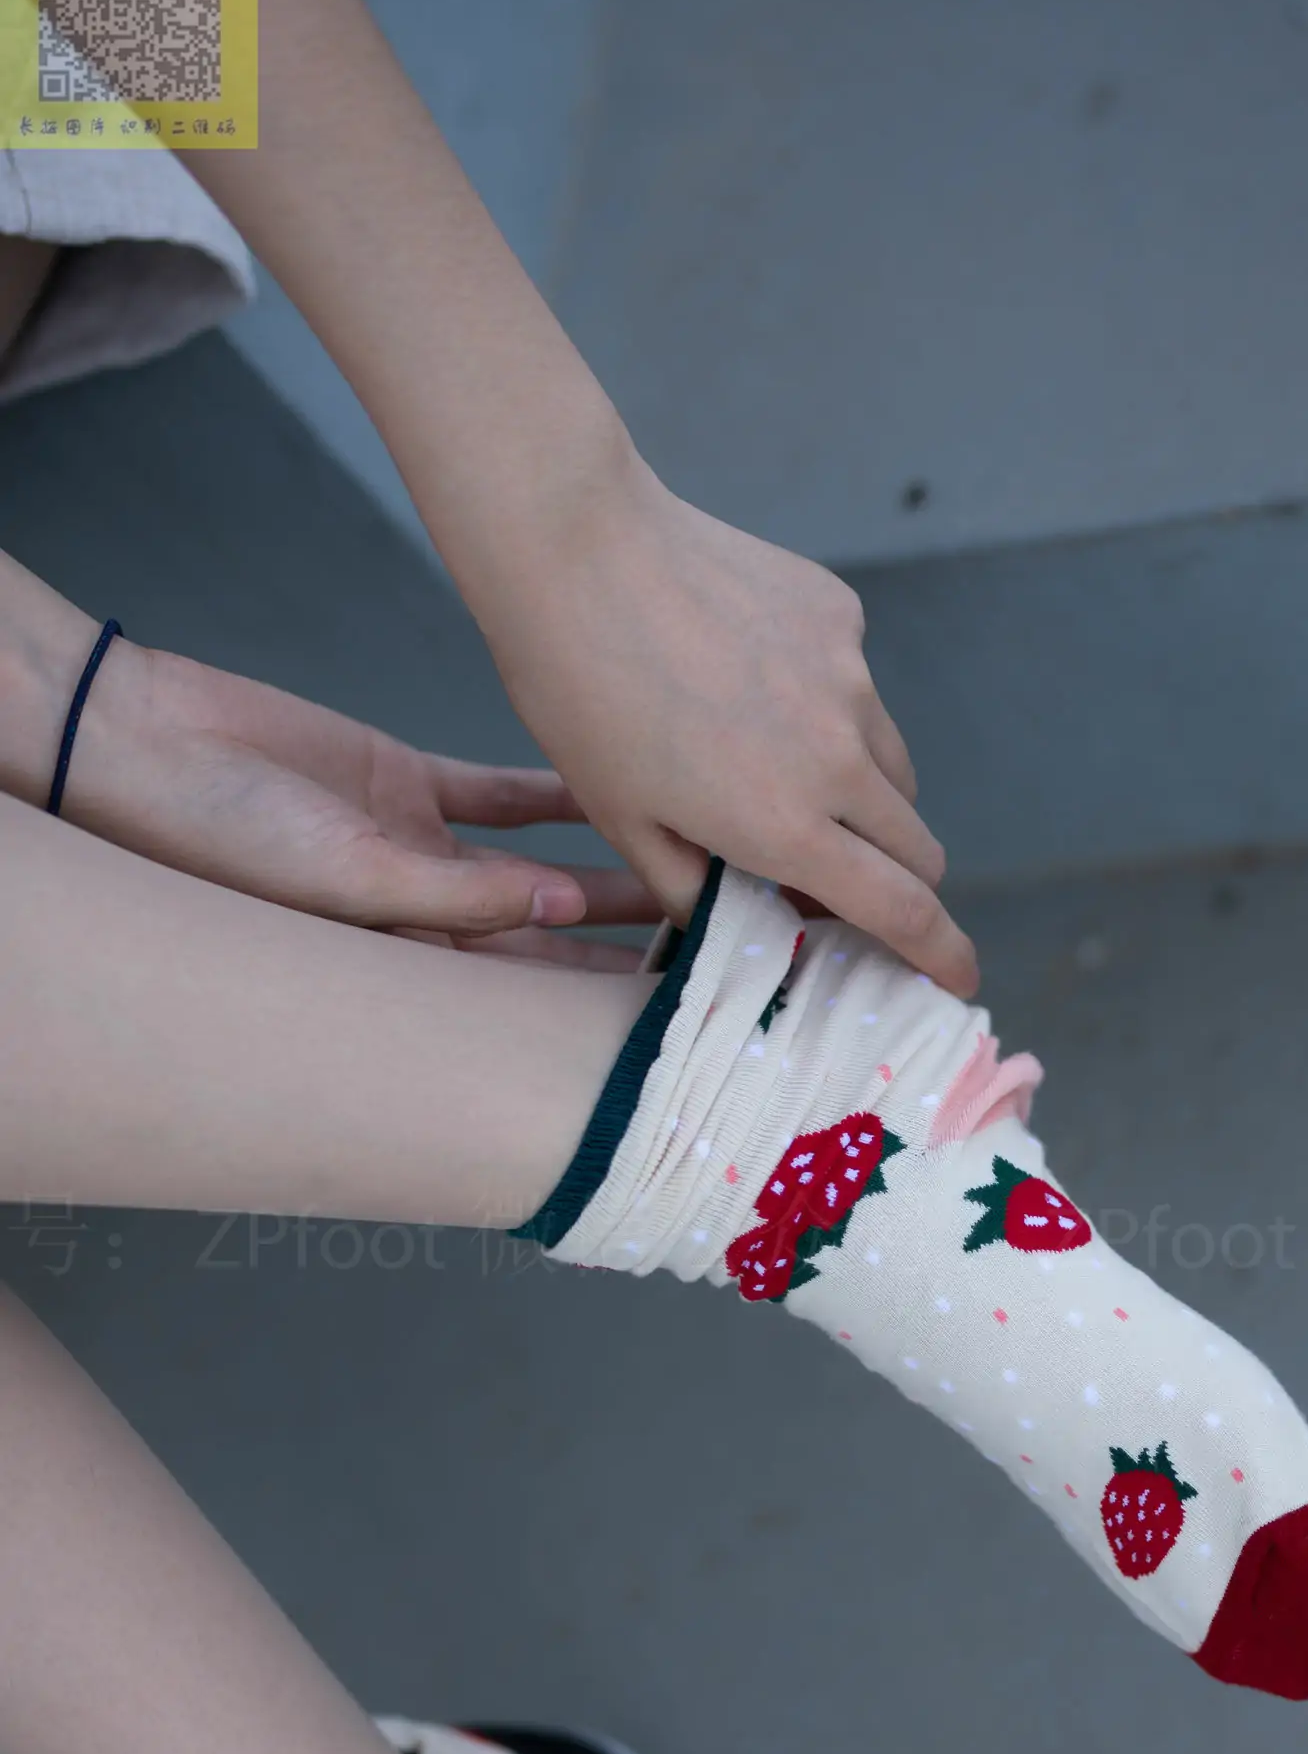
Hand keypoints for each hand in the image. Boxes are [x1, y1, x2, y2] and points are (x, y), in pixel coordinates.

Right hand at [35, 625, 659, 966]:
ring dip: (616, 871)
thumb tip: (566, 909)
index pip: (522, 1007)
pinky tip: (630, 800)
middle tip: (721, 946)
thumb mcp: (345, 881)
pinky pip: (502, 796)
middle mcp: (421, 921)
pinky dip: (560, 799)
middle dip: (629, 948)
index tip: (679, 1013)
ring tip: (703, 875)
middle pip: (550, 946)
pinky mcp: (407, 784)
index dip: (596, 1011)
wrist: (140, 741)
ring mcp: (418, 851)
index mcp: (400, 970)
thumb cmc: (215, 836)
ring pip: (543, 870)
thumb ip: (458, 897)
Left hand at [487, 450, 979, 994]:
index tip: (961, 979)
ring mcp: (849, 679)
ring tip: (772, 769)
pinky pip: (856, 688)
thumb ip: (698, 892)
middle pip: (916, 846)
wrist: (578, 551)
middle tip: (844, 881)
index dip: (943, 955)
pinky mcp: (841, 617)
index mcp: (786, 825)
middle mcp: (838, 758)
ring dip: (861, 798)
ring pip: (891, 768)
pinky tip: (749, 678)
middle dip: (898, 880)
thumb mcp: (626, 824)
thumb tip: (748, 922)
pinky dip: (826, 708)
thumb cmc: (581, 698)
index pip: (905, 911)